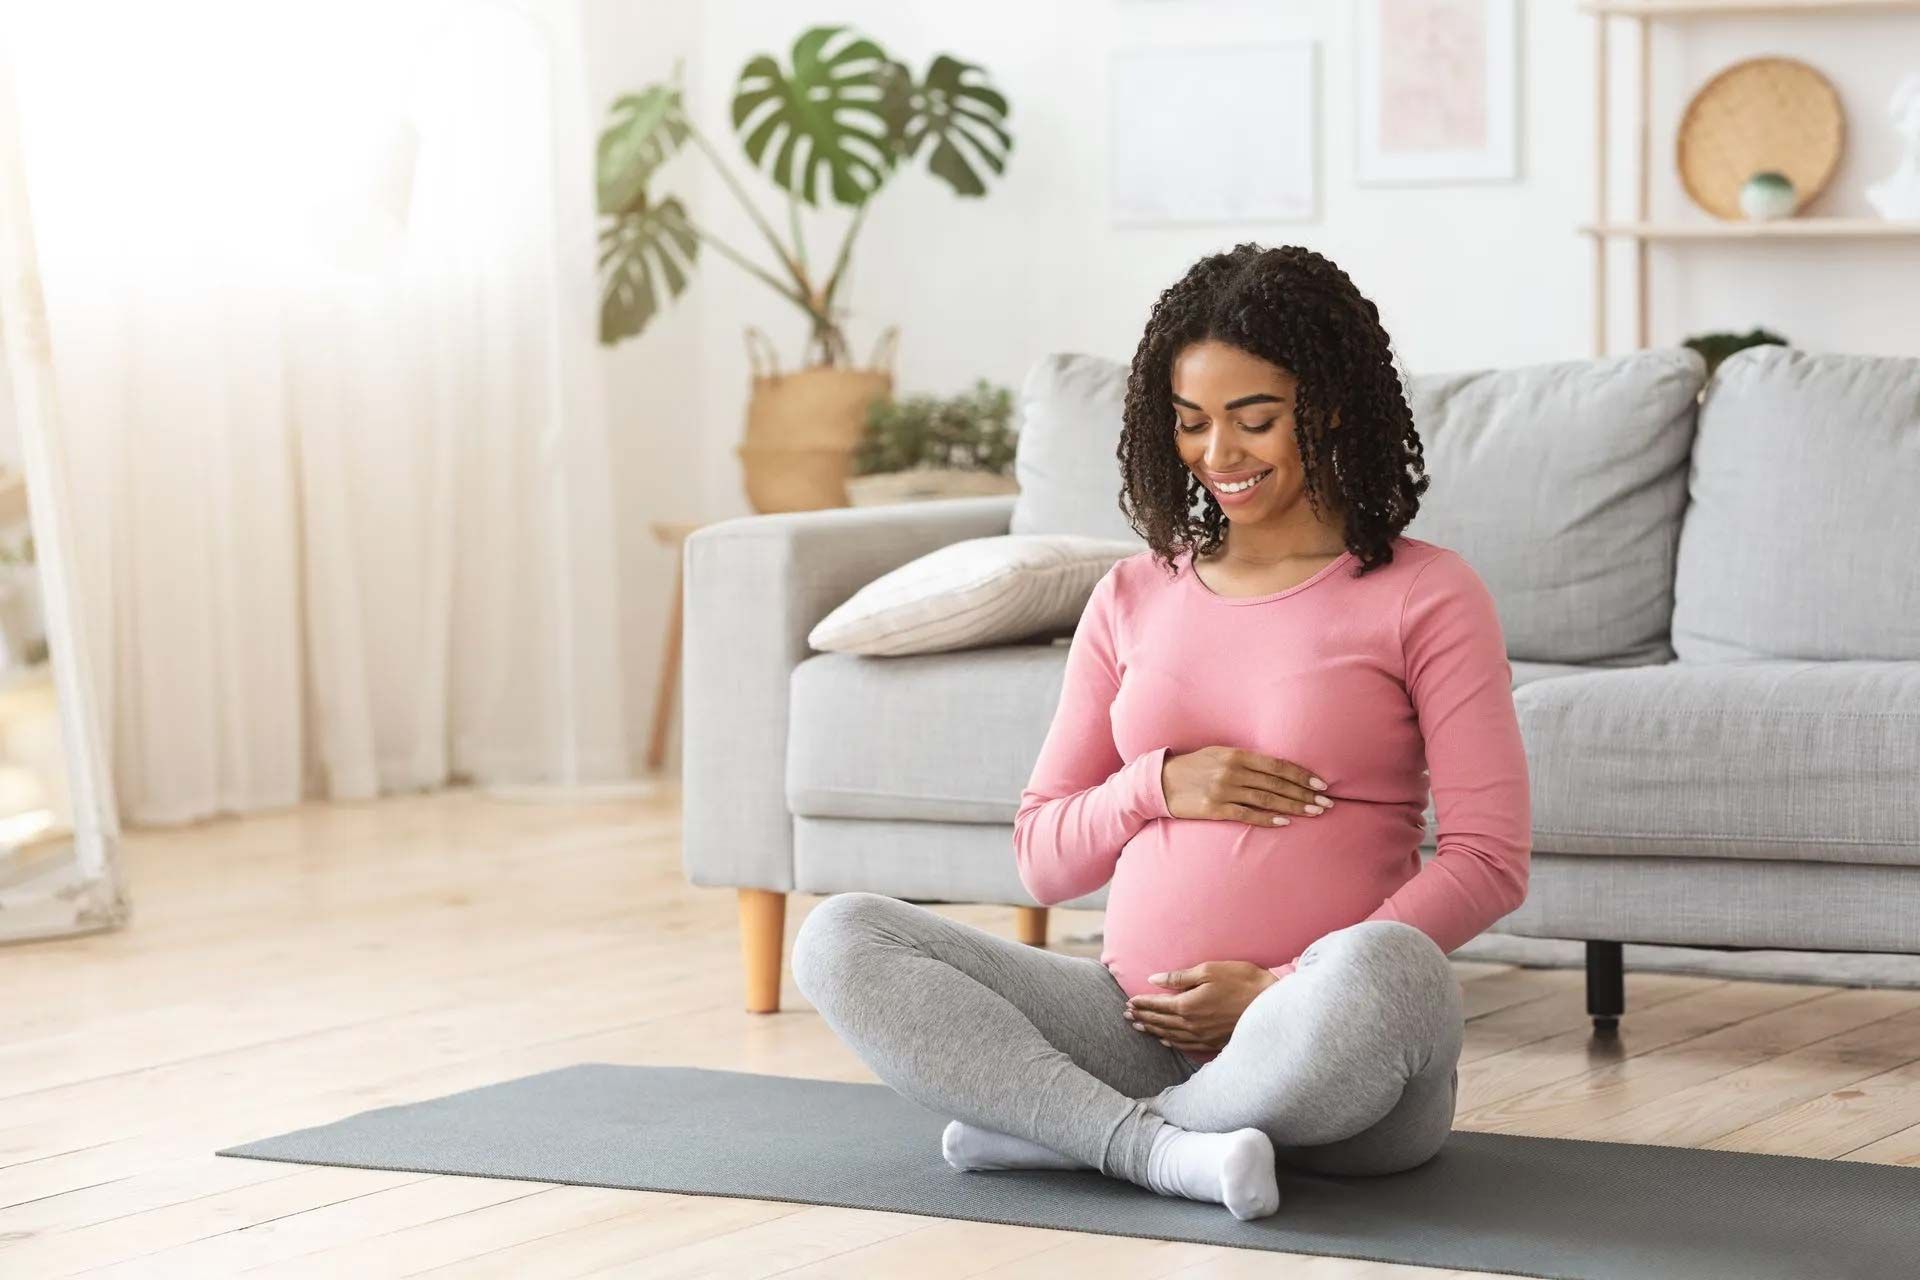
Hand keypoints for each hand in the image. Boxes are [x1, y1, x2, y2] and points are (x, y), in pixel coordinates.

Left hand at [1124, 960, 1276, 1053]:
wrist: (1272, 1005)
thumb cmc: (1242, 981)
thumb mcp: (1209, 971)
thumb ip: (1180, 977)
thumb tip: (1154, 979)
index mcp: (1188, 1005)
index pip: (1158, 1005)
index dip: (1142, 1003)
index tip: (1129, 1001)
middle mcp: (1192, 1025)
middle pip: (1160, 1022)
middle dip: (1142, 1017)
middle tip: (1126, 1015)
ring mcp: (1203, 1037)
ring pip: (1170, 1035)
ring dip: (1152, 1030)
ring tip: (1138, 1026)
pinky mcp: (1214, 1043)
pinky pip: (1186, 1045)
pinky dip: (1171, 1042)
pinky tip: (1165, 1040)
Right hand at [1160, 746, 1332, 826]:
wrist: (1159, 782)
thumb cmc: (1192, 767)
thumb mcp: (1218, 754)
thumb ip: (1245, 760)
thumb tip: (1277, 769)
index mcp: (1235, 754)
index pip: (1277, 765)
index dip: (1302, 775)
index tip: (1321, 784)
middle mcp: (1231, 770)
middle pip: (1277, 783)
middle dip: (1305, 794)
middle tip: (1327, 803)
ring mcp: (1222, 790)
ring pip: (1267, 799)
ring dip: (1294, 806)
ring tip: (1315, 813)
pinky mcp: (1214, 808)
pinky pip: (1247, 814)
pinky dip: (1268, 818)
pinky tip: (1285, 822)